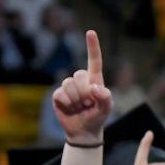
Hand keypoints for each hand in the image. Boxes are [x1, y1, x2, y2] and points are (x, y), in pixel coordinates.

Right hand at [52, 30, 112, 145]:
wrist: (83, 132)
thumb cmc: (97, 117)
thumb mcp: (106, 109)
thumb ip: (105, 98)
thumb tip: (94, 88)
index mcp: (94, 80)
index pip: (94, 61)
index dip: (92, 47)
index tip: (90, 32)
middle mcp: (80, 80)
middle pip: (79, 75)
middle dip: (84, 92)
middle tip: (88, 104)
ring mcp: (68, 87)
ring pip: (69, 85)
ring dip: (76, 100)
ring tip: (79, 108)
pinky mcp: (58, 95)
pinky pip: (61, 94)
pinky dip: (67, 104)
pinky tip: (70, 109)